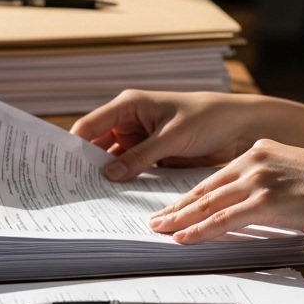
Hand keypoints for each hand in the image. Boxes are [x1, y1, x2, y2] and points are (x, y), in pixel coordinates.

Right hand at [71, 90, 303, 181]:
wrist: (242, 128)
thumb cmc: (209, 118)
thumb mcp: (172, 137)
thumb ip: (139, 157)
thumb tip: (108, 174)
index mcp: (129, 105)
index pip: (90, 125)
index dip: (73, 145)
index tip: (61, 167)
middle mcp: (130, 121)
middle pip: (97, 144)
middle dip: (87, 164)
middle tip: (73, 188)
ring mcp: (140, 140)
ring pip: (113, 160)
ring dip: (107, 176)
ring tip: (91, 198)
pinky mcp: (152, 156)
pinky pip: (131, 169)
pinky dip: (125, 181)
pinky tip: (117, 197)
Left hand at [148, 139, 303, 279]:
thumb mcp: (292, 174)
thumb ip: (266, 183)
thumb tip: (246, 205)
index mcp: (258, 151)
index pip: (214, 177)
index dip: (190, 194)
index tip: (172, 206)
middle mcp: (253, 160)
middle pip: (205, 188)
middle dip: (176, 206)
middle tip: (154, 219)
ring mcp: (259, 180)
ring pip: (209, 203)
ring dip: (180, 219)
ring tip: (160, 230)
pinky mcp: (267, 201)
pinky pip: (224, 219)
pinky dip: (200, 230)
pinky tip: (184, 237)